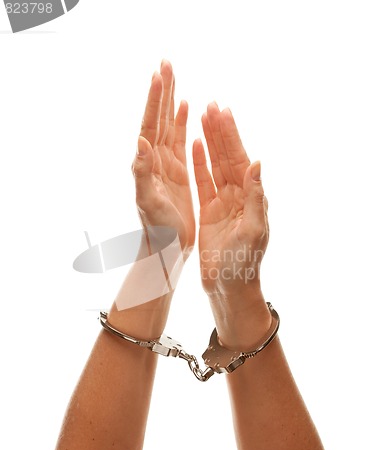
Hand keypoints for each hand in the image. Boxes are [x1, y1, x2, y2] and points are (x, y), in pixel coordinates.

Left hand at [132, 60, 194, 258]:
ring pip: (169, 126)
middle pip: (158, 119)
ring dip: (171, 103)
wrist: (166, 246)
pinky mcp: (177, 172)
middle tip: (167, 64)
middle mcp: (154, 160)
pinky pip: (179, 141)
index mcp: (147, 163)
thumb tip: (141, 143)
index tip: (160, 75)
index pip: (150, 125)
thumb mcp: (148, 202)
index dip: (155, 100)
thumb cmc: (157, 228)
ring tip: (174, 79)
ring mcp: (166, 164)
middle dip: (162, 92)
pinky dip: (182, 123)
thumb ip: (142, 172)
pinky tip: (186, 110)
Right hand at [193, 103, 270, 348]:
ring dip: (211, 141)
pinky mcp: (209, 211)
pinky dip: (200, 163)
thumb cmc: (243, 263)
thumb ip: (255, 197)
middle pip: (228, 157)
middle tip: (212, 105)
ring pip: (216, 165)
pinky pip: (204, 182)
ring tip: (203, 117)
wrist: (228, 286)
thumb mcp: (252, 230)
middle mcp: (238, 195)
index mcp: (250, 198)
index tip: (222, 112)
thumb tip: (257, 163)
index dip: (231, 136)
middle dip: (220, 131)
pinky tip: (195, 146)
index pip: (240, 160)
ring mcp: (223, 202)